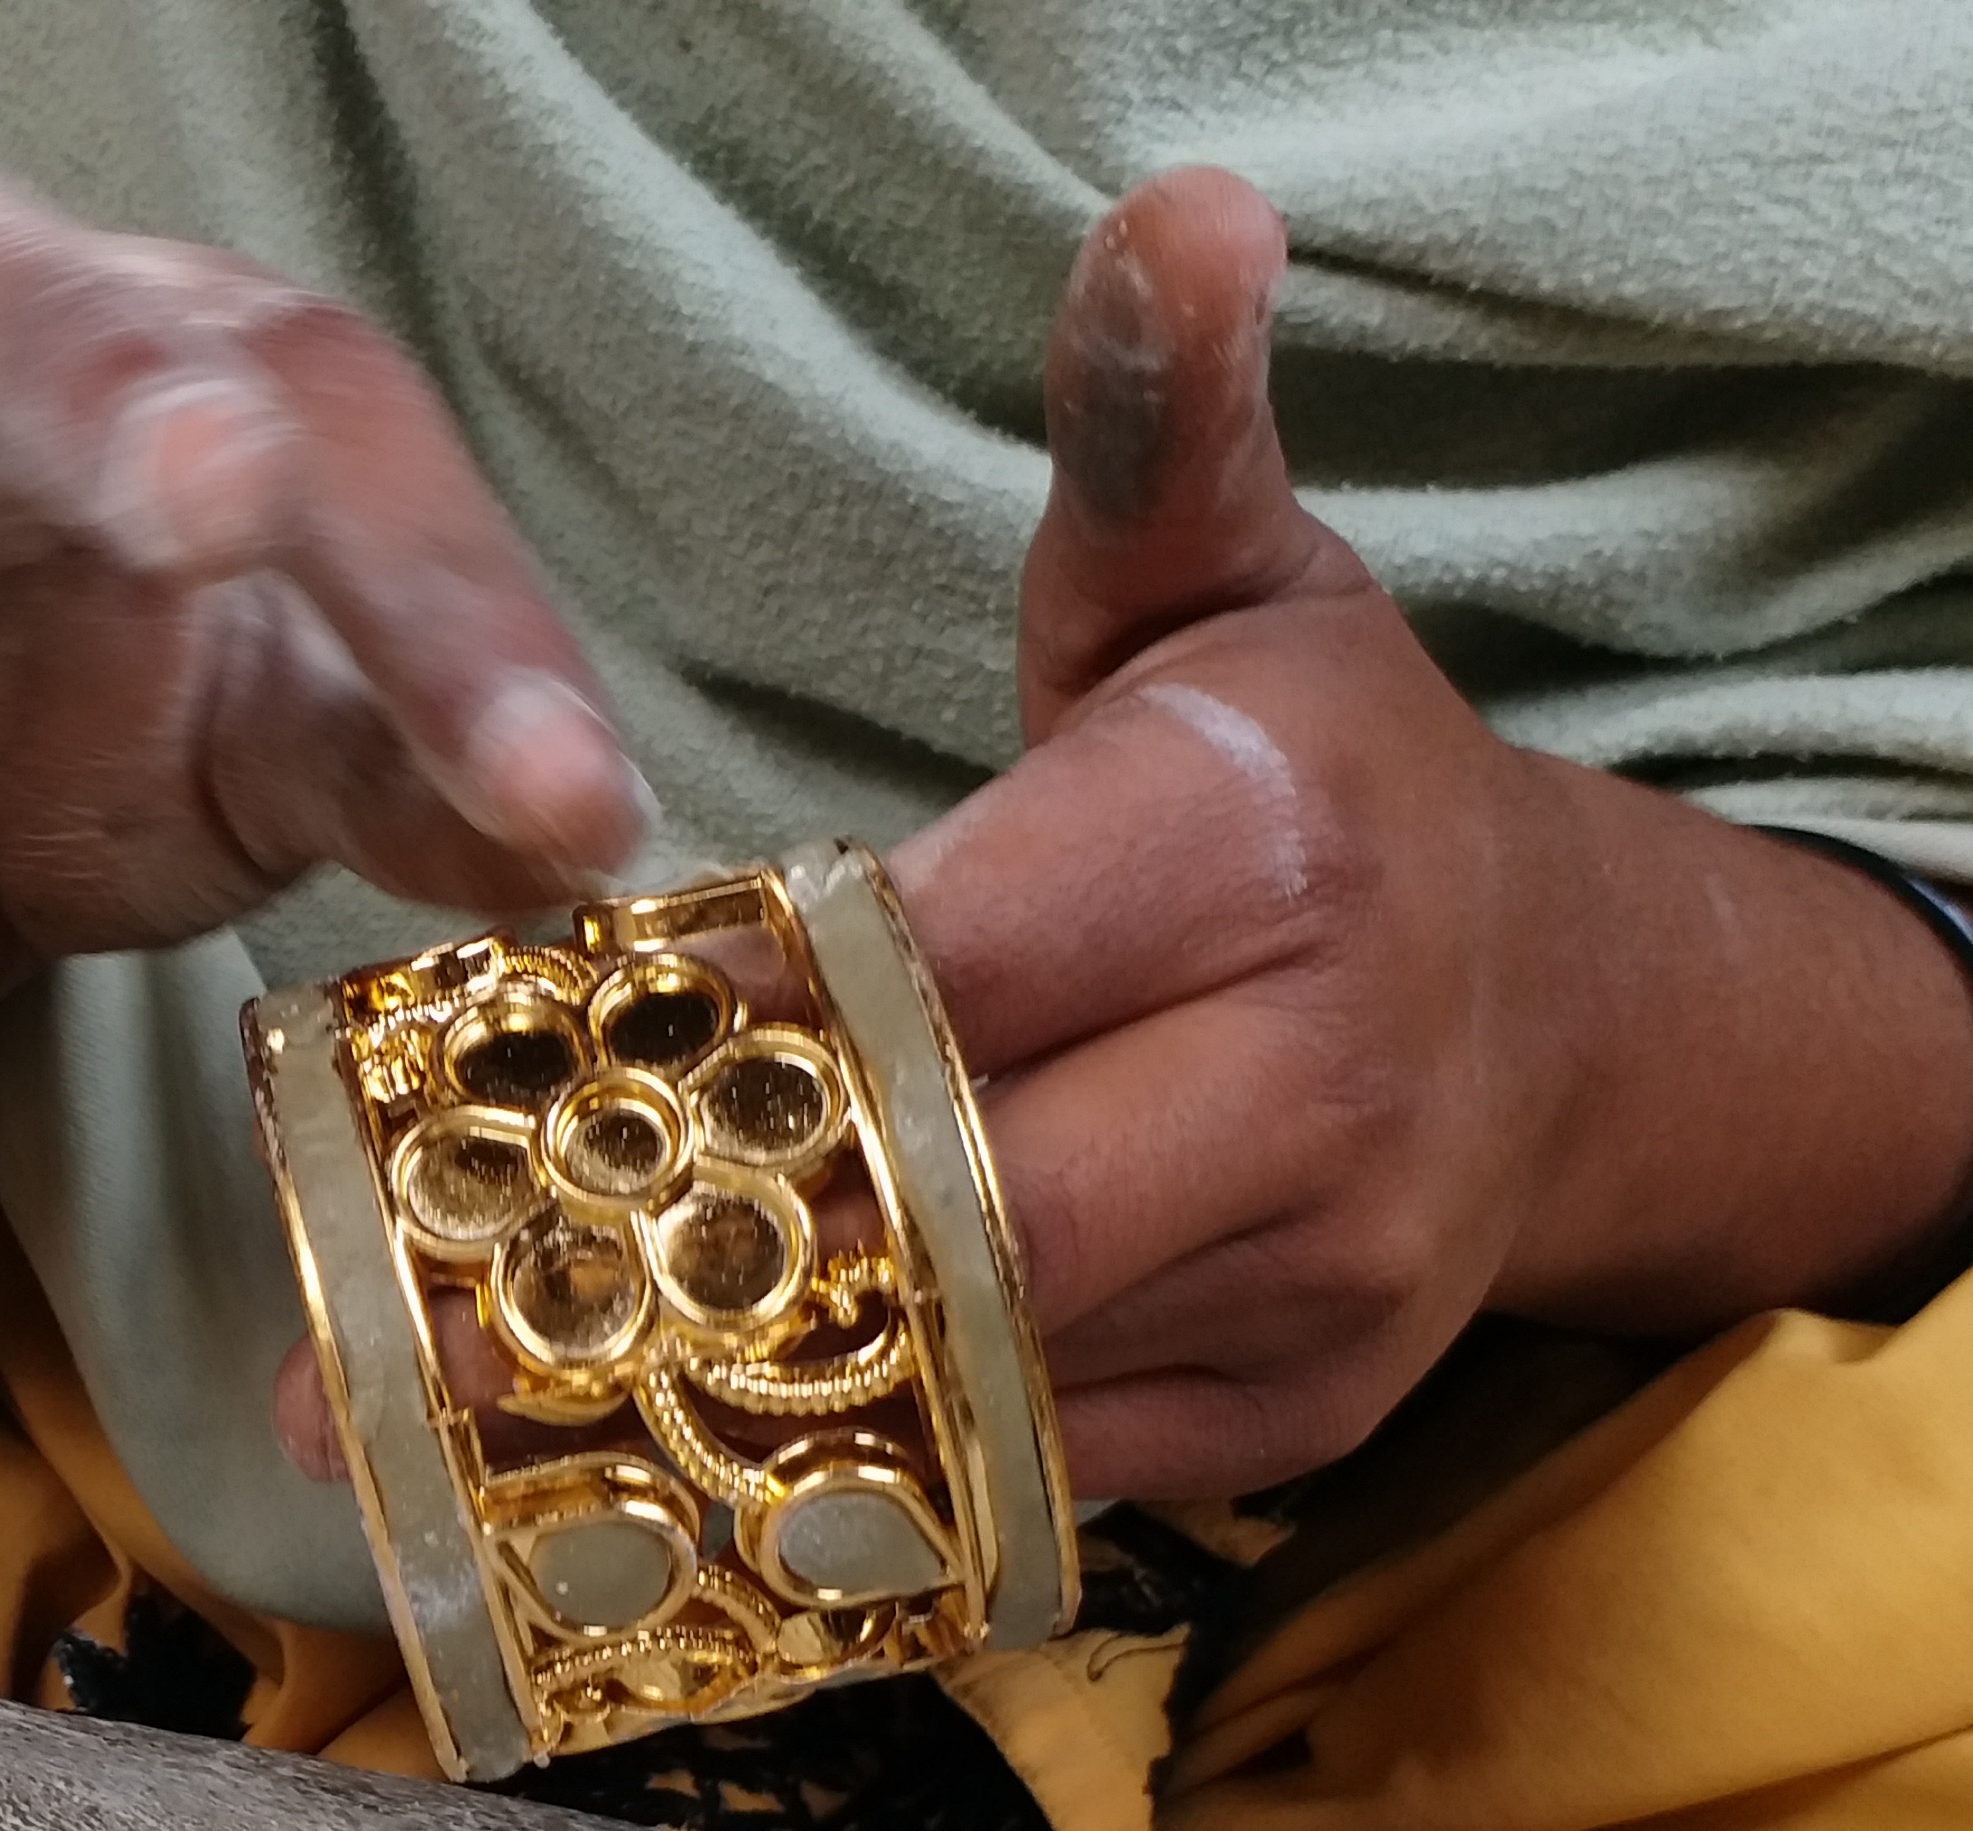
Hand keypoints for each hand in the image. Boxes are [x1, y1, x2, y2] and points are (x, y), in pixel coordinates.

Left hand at [284, 168, 1972, 1504]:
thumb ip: (1151, 421)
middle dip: (674, 1260)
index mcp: (1263, 851)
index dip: (725, 1020)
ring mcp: (1313, 1281)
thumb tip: (1183, 205)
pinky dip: (851, 1482)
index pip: (932, 960)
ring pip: (969, 1376)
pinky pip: (1030, 1481)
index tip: (533, 1055)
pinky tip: (663, 1478)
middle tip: (401, 1313)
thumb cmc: (1324, 775)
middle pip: (942, 1204)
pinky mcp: (1287, 1426)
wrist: (1572, 1019)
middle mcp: (1310, 1083)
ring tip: (461, 1421)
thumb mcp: (1226, 582)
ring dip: (719, 1403)